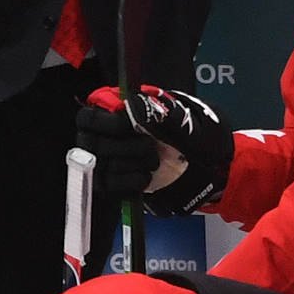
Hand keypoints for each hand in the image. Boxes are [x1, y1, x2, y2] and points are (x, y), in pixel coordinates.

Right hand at [79, 85, 232, 215]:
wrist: (203, 166)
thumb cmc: (190, 135)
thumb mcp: (183, 119)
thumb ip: (158, 111)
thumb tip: (133, 107)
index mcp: (112, 111)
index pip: (90, 118)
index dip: (110, 124)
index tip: (132, 128)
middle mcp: (101, 136)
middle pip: (95, 144)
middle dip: (127, 147)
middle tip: (151, 147)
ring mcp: (103, 161)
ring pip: (103, 166)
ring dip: (133, 164)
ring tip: (154, 161)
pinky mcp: (111, 184)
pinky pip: (109, 186)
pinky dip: (131, 181)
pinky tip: (146, 176)